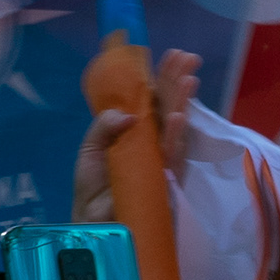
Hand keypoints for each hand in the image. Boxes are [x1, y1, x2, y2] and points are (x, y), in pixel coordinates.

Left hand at [74, 46, 199, 218]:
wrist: (91, 223)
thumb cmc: (93, 186)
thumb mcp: (90, 147)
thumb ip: (104, 125)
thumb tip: (129, 114)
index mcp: (137, 130)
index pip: (154, 99)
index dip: (163, 77)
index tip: (173, 56)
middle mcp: (153, 142)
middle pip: (169, 107)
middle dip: (178, 82)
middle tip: (187, 59)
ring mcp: (162, 160)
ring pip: (177, 127)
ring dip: (183, 103)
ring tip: (188, 81)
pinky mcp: (165, 181)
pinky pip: (174, 155)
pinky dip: (177, 136)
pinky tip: (180, 117)